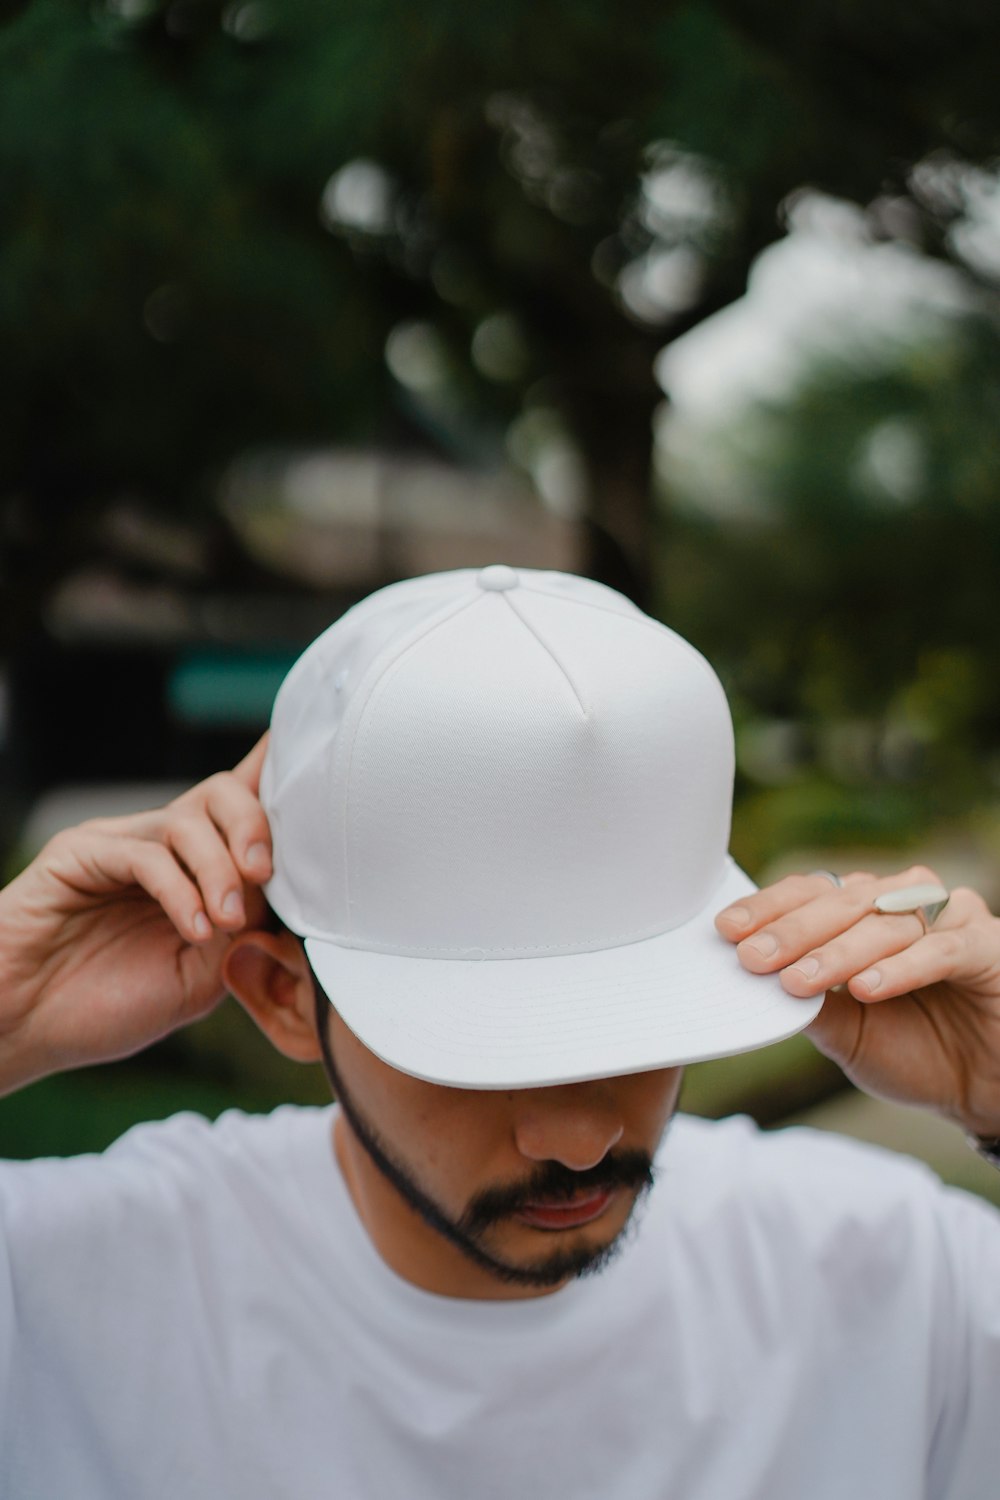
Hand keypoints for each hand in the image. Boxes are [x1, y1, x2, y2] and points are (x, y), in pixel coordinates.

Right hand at [0, 736, 271, 1095]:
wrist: (25, 1030)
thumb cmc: (109, 1008)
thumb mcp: (200, 977)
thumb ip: (243, 933)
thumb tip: (287, 896)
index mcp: (192, 868)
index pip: (240, 809)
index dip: (277, 780)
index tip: (323, 766)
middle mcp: (158, 844)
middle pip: (222, 792)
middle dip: (255, 825)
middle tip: (263, 873)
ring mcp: (118, 842)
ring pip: (188, 818)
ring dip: (220, 869)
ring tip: (225, 922)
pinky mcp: (79, 853)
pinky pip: (145, 852)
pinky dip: (180, 889)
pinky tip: (192, 928)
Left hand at [716, 866, 999, 1138]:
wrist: (983, 1091)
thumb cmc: (915, 1051)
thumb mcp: (847, 1031)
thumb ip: (808, 1000)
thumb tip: (751, 979)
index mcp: (864, 913)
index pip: (811, 892)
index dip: (769, 908)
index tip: (727, 931)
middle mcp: (905, 904)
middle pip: (843, 900)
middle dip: (793, 930)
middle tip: (753, 957)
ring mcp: (950, 919)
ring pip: (887, 921)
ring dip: (839, 951)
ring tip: (800, 981)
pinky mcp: (988, 947)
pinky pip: (943, 949)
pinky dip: (902, 967)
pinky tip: (867, 988)